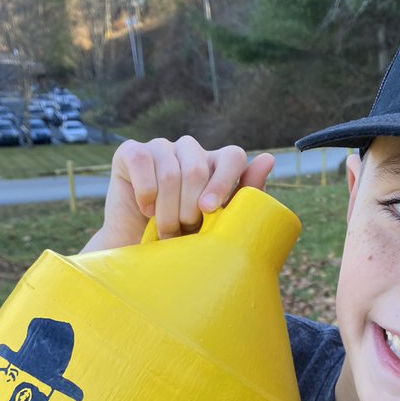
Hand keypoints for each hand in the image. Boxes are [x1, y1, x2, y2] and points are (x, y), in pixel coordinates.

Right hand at [82, 135, 274, 251]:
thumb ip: (244, 194)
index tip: (209, 211)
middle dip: (188, 209)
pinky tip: (145, 210)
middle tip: (182, 233)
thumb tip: (269, 159)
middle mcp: (190, 150)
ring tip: (164, 230)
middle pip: (197, 168)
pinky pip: (142, 162)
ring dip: (166, 210)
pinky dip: (145, 193)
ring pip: (170, 172)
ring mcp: (161, 148)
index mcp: (216, 163)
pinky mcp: (131, 152)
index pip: (232, 156)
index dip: (223, 182)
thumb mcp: (219, 224)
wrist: (139, 252)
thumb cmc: (184, 240)